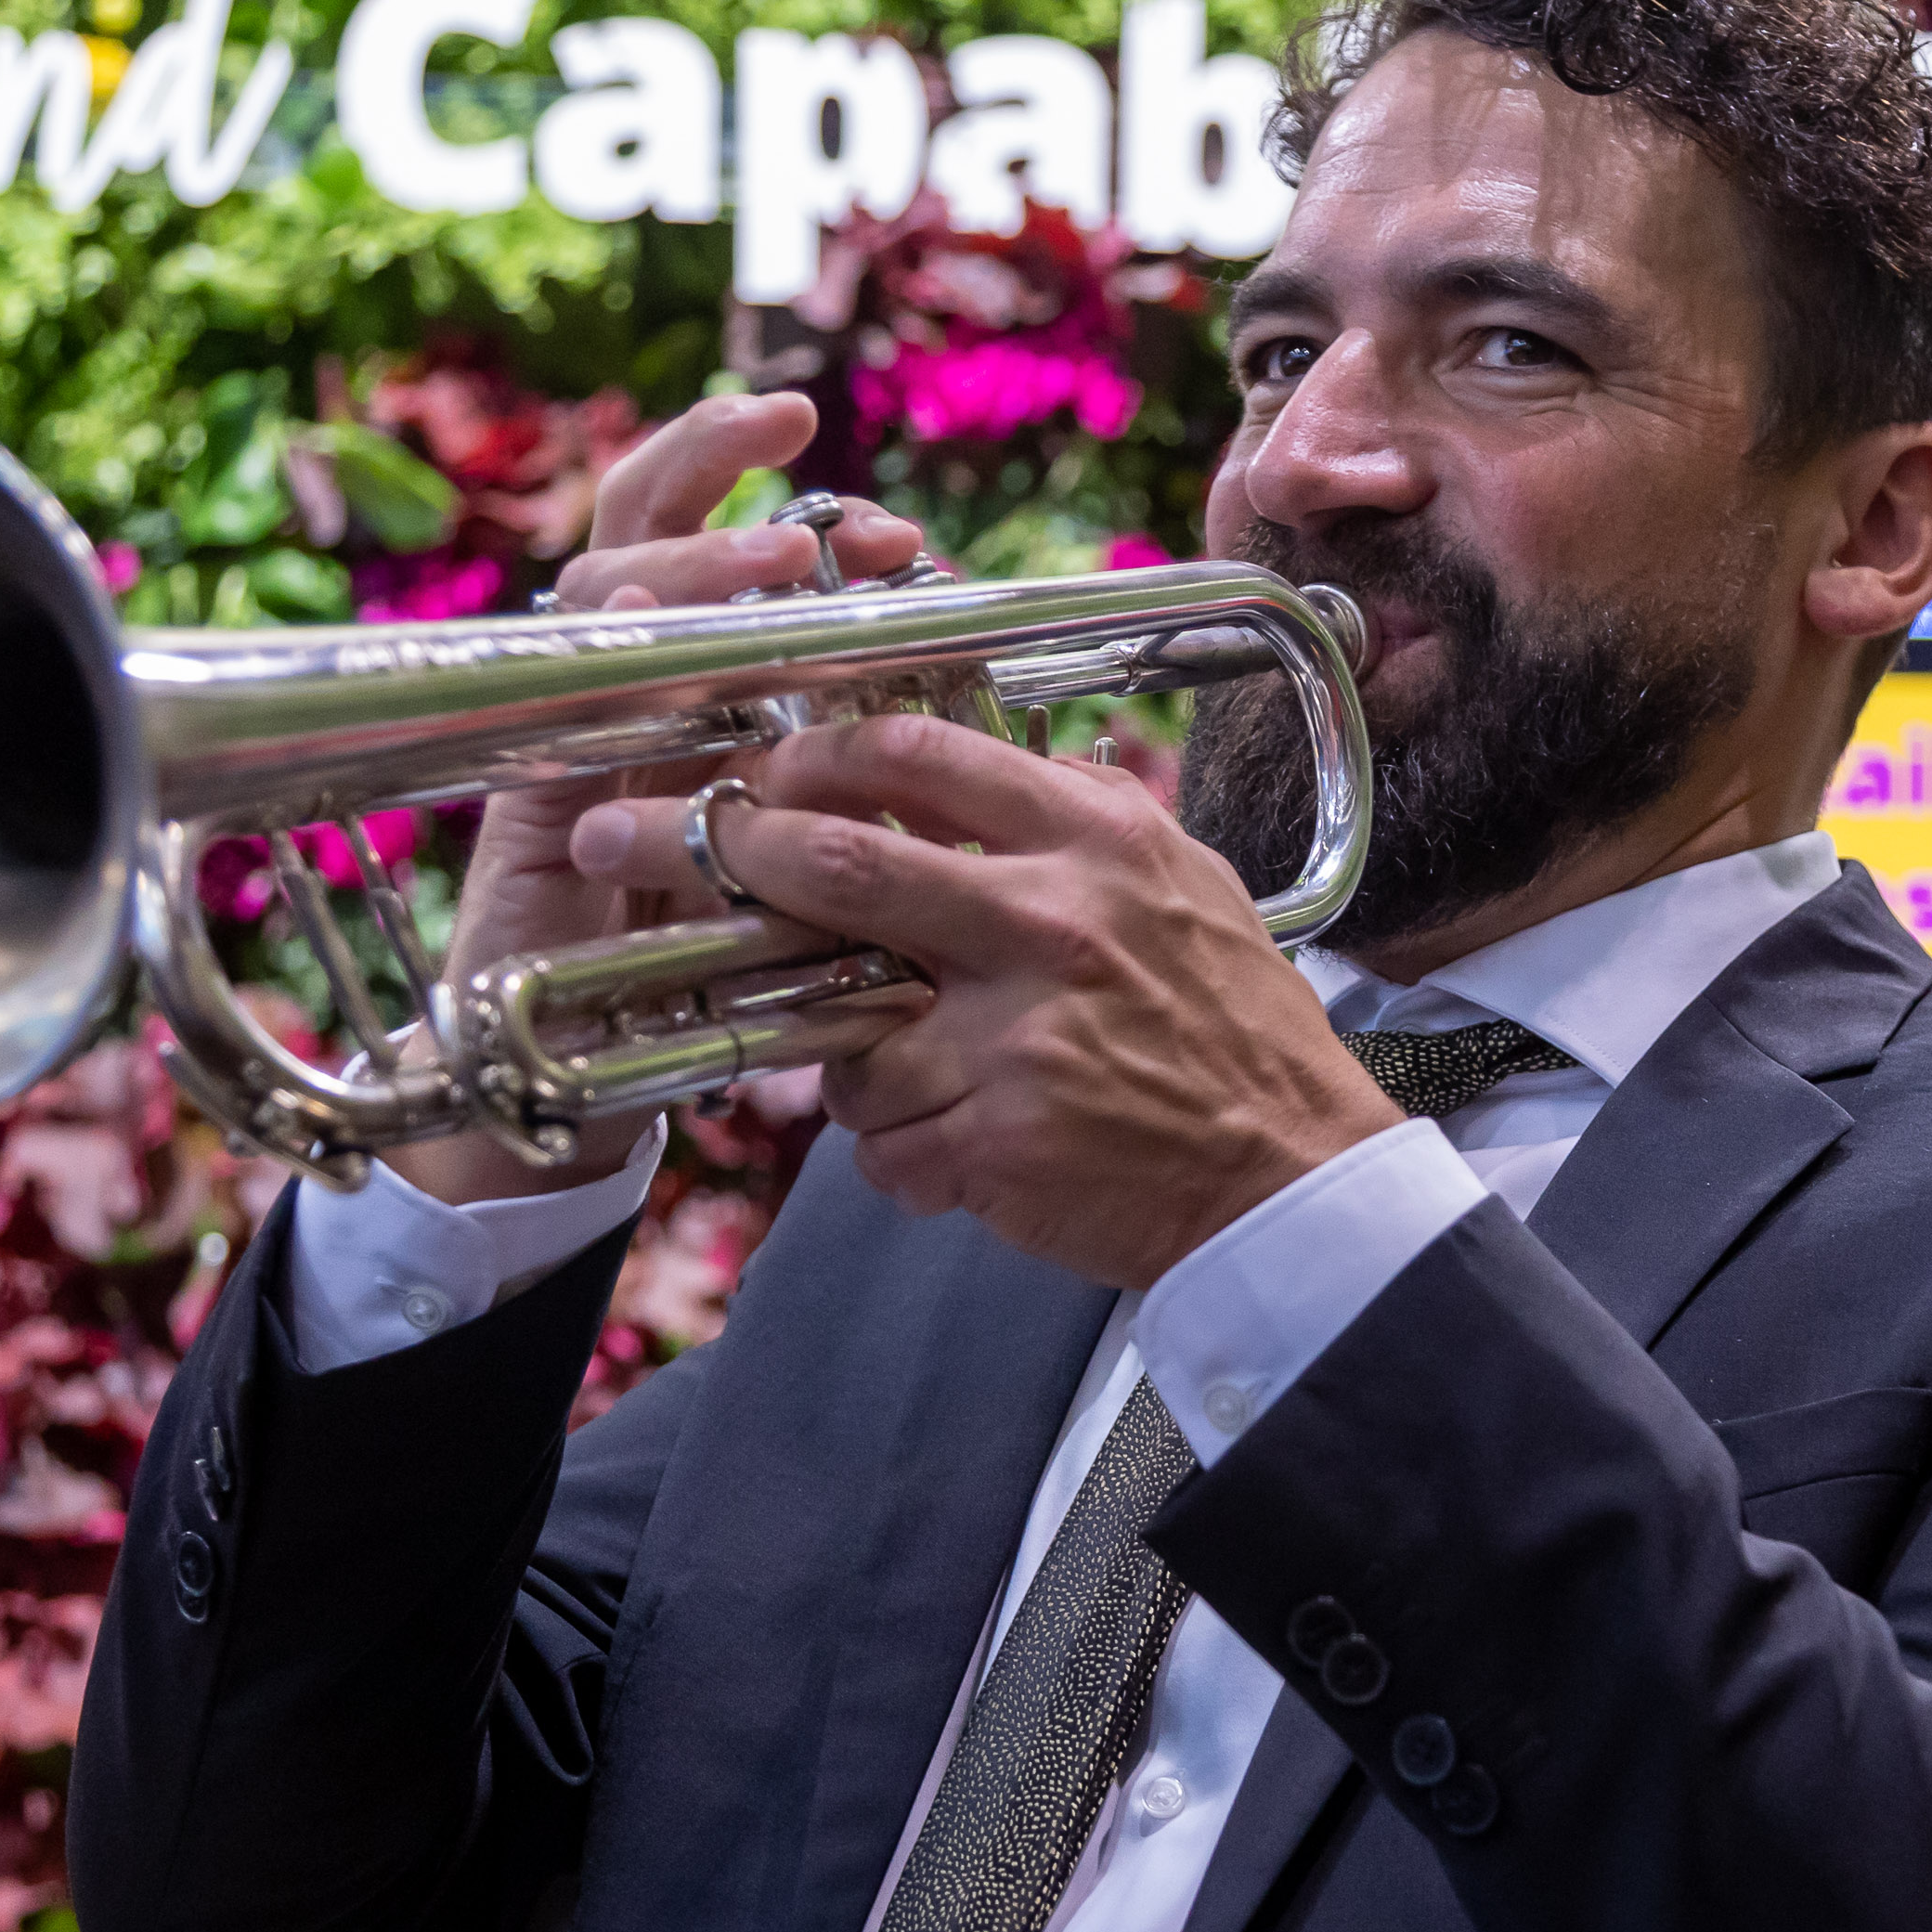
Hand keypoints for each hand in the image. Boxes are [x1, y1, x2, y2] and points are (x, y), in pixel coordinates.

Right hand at [381, 392, 924, 1206]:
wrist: (584, 1074)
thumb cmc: (708, 966)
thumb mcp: (800, 851)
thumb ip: (841, 780)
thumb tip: (952, 703)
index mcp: (688, 683)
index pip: (731, 559)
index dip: (801, 518)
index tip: (899, 528)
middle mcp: (617, 685)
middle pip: (643, 526)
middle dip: (716, 466)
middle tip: (803, 447)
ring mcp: (564, 731)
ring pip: (604, 590)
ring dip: (693, 555)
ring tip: (781, 553)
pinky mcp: (527, 797)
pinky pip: (552, 696)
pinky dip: (606, 641)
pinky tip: (654, 613)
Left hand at [559, 714, 1403, 1287]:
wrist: (1296, 1178)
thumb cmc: (1232, 1029)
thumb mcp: (1174, 884)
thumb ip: (1069, 820)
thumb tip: (958, 761)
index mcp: (1094, 838)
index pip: (919, 753)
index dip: (810, 754)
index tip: (753, 766)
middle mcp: (1052, 918)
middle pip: (837, 861)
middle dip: (720, 848)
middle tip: (635, 841)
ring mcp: (1021, 1028)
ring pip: (846, 1031)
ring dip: (852, 1064)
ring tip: (919, 1084)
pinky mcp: (999, 1133)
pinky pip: (884, 1142)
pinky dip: (903, 1156)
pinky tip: (966, 1157)